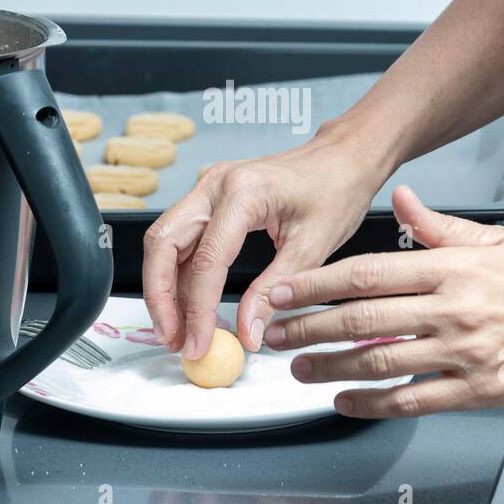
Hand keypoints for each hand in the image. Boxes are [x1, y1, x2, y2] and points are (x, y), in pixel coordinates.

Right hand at [142, 127, 389, 359]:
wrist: (343, 159)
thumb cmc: (336, 190)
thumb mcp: (312, 248)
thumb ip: (273, 292)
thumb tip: (247, 334)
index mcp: (243, 192)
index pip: (206, 260)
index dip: (198, 310)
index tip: (199, 344)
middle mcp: (215, 184)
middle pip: (163, 244)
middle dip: (160, 297)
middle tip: (174, 340)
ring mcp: (208, 188)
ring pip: (165, 241)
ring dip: (164, 288)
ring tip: (178, 330)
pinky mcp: (210, 199)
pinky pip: (182, 238)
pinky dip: (181, 274)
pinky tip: (192, 305)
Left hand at [262, 186, 503, 417]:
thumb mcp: (498, 242)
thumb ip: (440, 225)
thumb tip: (400, 198)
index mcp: (454, 267)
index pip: (368, 272)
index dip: (317, 282)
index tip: (284, 289)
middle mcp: (454, 308)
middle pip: (362, 318)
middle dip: (309, 327)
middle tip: (275, 333)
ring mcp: (465, 352)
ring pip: (380, 361)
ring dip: (330, 367)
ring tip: (298, 369)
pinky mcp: (478, 390)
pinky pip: (414, 399)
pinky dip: (372, 403)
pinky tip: (345, 401)